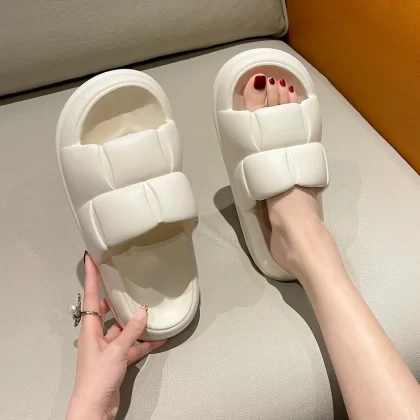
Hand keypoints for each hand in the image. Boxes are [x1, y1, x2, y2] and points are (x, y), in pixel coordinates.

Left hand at [66, 253, 165, 419]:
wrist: (95, 409)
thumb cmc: (97, 378)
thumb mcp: (116, 351)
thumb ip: (131, 331)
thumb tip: (143, 311)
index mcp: (91, 329)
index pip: (90, 295)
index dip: (90, 276)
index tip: (89, 258)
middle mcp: (97, 335)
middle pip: (106, 310)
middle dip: (115, 296)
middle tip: (125, 281)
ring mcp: (107, 348)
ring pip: (122, 328)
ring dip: (135, 322)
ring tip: (150, 309)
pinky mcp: (116, 360)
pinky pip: (132, 346)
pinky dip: (144, 343)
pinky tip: (159, 339)